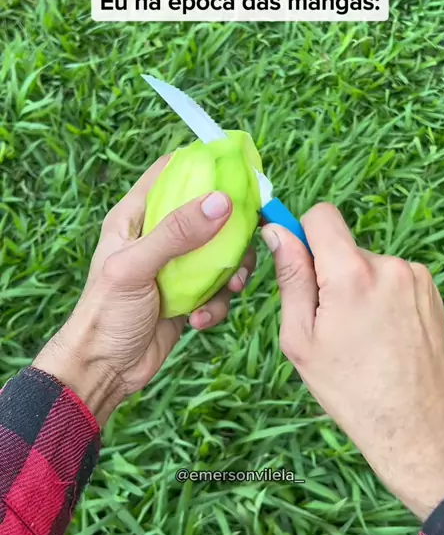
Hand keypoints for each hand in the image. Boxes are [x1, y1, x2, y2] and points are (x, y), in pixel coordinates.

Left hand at [34, 155, 254, 425]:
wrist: (104, 371)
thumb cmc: (105, 314)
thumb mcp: (136, 267)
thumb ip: (176, 233)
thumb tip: (221, 200)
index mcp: (135, 217)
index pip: (170, 172)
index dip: (203, 163)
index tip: (237, 168)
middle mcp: (157, 236)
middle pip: (207, 212)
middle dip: (231, 227)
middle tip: (249, 239)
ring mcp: (175, 267)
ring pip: (221, 252)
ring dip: (231, 271)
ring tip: (228, 288)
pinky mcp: (189, 296)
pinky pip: (218, 289)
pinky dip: (216, 304)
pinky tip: (199, 319)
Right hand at [262, 204, 443, 519]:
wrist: (414, 424)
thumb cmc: (349, 389)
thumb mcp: (300, 338)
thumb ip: (290, 277)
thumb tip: (276, 232)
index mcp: (351, 275)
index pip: (321, 215)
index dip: (303, 233)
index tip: (298, 262)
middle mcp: (389, 266)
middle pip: (343, 246)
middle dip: (329, 273)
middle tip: (330, 322)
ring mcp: (415, 276)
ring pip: (367, 264)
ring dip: (357, 287)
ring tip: (361, 334)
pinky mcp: (430, 289)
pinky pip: (391, 277)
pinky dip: (381, 296)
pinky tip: (383, 334)